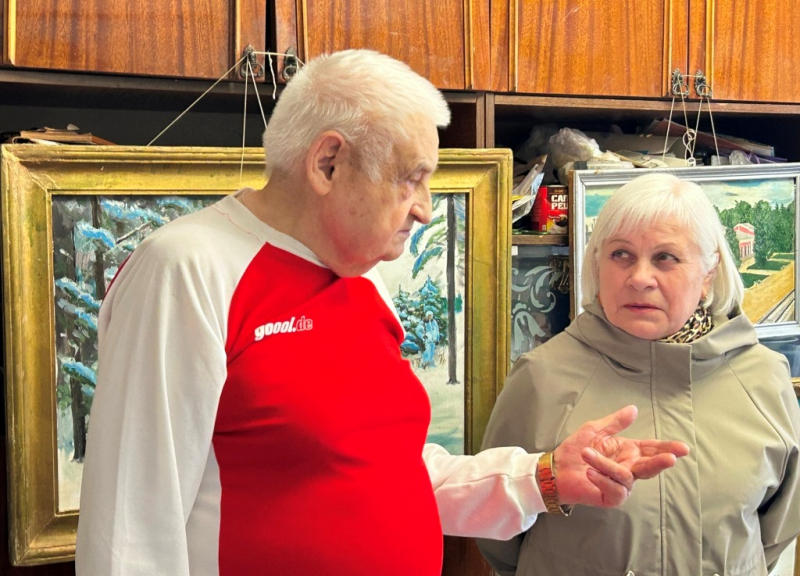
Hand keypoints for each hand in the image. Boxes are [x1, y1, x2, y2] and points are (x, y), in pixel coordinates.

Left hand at [553, 405, 689, 507]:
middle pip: (649, 467)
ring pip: (625, 476)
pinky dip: (602, 479)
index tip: (683, 448)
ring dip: (605, 464)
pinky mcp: (610, 498)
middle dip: (661, 462)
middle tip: (671, 458)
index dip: (667, 448)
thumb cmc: (575, 450)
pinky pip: (614, 490)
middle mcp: (628, 469)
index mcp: (628, 452)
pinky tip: (590, 472)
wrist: (556, 468)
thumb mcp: (595, 430)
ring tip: (586, 453)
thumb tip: (634, 409)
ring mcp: (621, 485)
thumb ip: (615, 422)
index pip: (651, 449)